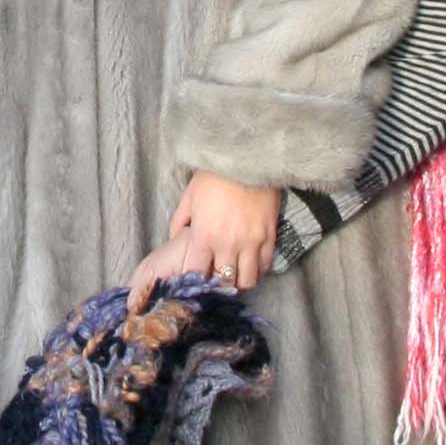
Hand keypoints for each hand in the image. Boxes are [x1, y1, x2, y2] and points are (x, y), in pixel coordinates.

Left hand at [125, 171, 284, 302]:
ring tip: (236, 277)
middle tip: (218, 282)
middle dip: (220, 286)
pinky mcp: (269, 236)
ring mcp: (251, 242)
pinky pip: (265, 265)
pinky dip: (259, 270)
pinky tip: (252, 266)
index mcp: (204, 236)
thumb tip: (176, 238)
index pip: (197, 274)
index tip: (196, 280)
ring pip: (248, 280)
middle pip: (225, 282)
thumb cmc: (214, 176)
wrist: (246, 158)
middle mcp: (228, 245)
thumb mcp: (189, 197)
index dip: (196, 281)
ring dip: (241, 282)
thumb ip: (179, 221)